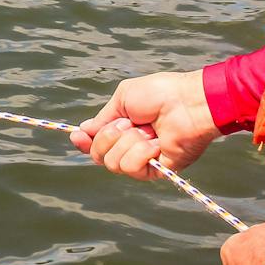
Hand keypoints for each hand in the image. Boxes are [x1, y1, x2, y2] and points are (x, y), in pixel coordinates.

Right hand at [72, 69, 218, 178]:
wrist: (187, 103)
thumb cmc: (160, 94)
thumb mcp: (123, 99)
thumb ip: (103, 118)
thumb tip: (82, 130)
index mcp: (123, 128)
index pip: (96, 143)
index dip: (84, 141)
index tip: (77, 135)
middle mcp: (130, 145)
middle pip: (99, 156)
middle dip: (108, 137)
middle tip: (128, 123)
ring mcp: (143, 159)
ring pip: (113, 163)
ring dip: (127, 142)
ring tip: (146, 130)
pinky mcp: (156, 170)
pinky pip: (132, 168)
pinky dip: (140, 153)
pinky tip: (155, 143)